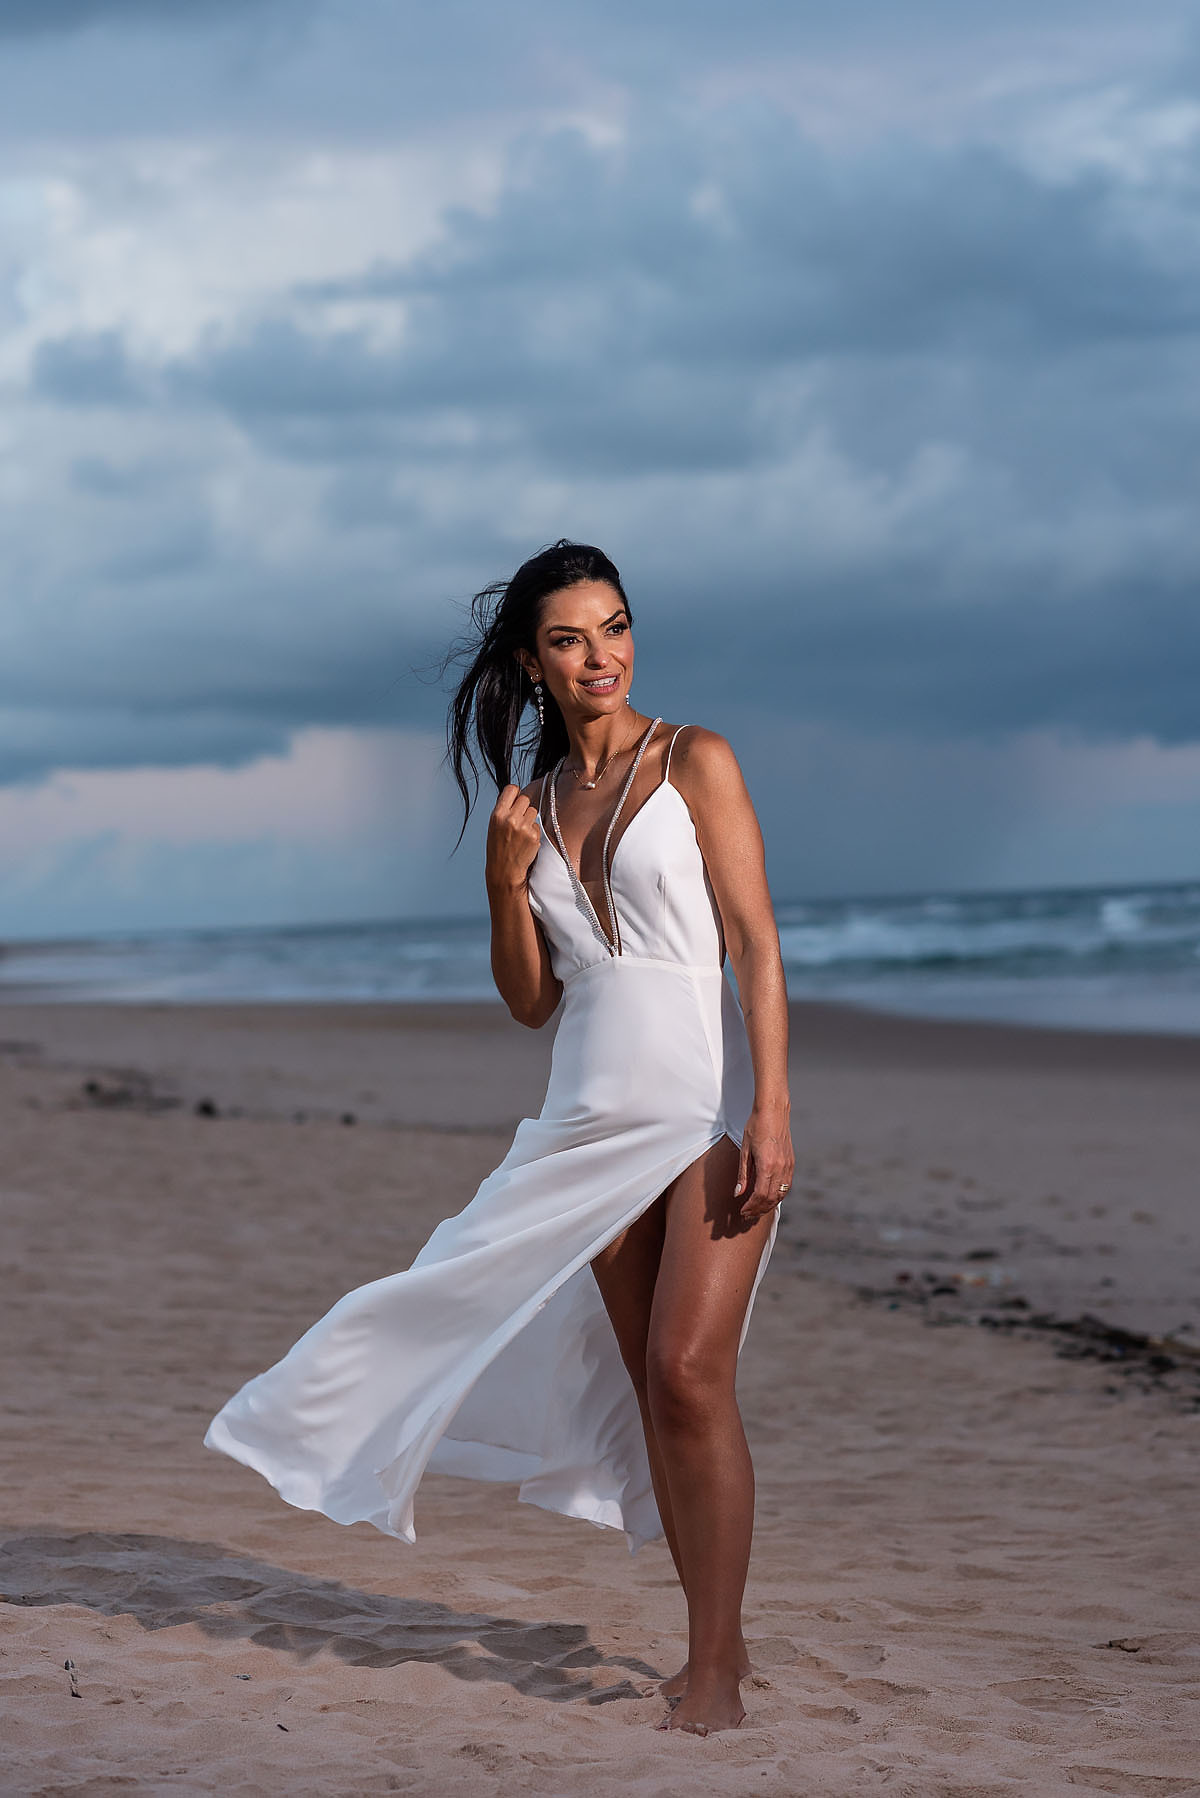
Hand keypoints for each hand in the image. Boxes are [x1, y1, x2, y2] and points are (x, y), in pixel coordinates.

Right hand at [486, 784, 541, 890]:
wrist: (504, 870)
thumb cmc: (498, 848)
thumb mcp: (494, 826)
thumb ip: (504, 810)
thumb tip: (516, 794)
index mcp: (497, 814)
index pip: (511, 789)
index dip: (515, 794)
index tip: (515, 800)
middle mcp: (510, 818)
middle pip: (525, 799)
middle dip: (523, 808)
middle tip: (518, 820)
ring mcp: (523, 827)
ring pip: (533, 811)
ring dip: (530, 820)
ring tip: (521, 833)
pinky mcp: (534, 835)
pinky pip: (537, 825)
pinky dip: (533, 832)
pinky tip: (525, 841)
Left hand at [733, 1104, 793, 1221]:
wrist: (773, 1111)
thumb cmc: (756, 1127)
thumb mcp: (744, 1150)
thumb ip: (743, 1174)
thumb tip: (738, 1194)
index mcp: (767, 1165)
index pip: (760, 1195)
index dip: (751, 1207)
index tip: (742, 1211)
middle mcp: (780, 1168)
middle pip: (771, 1198)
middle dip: (758, 1209)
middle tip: (747, 1215)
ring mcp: (788, 1166)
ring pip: (780, 1195)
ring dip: (768, 1205)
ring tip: (757, 1209)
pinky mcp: (791, 1163)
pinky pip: (786, 1186)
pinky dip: (777, 1196)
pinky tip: (769, 1197)